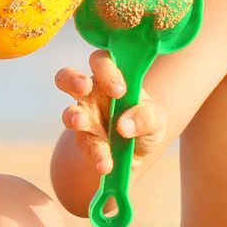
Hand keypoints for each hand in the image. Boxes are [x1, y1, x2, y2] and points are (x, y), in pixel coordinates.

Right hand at [55, 51, 165, 176]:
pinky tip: (105, 164)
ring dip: (75, 118)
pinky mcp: (85, 142)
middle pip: (68, 77)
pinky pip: (85, 147)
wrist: (139, 153)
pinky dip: (96, 155)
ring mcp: (84, 118)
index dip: (106, 71)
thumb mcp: (157, 118)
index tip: (119, 90)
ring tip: (82, 122)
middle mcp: (92, 95)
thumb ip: (146, 116)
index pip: (100, 62)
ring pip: (70, 113)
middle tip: (84, 87)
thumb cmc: (146, 123)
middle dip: (73, 80)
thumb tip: (124, 125)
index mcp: (111, 79)